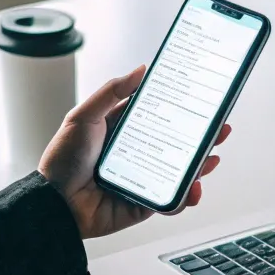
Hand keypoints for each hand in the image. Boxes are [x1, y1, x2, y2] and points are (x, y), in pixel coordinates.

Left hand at [38, 66, 231, 238]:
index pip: (161, 116)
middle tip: (221, 128)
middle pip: (178, 143)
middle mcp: (138, 154)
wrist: (54, 204)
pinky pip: (171, 199)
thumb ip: (112, 92)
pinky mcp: (145, 203)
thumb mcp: (83, 116)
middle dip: (204, 137)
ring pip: (181, 172)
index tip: (202, 101)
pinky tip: (193, 189)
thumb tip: (141, 70)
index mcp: (124, 130)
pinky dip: (186, 196)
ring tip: (211, 158)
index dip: (183, 109)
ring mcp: (144, 179)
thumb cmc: (62, 160)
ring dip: (201, 166)